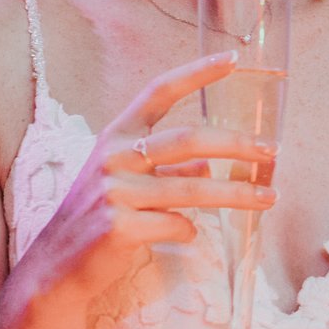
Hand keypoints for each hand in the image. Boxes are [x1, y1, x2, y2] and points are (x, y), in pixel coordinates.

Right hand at [14, 53, 278, 311]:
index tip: (234, 60)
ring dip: (238, 195)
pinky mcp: (119, 226)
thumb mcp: (126, 182)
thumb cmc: (96, 219)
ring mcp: (114, 191)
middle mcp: (114, 157)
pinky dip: (189, 231)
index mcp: (116, 136)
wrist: (56, 269)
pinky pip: (177, 225)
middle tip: (272, 150)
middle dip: (236, 144)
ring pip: (194, 189)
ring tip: (269, 198)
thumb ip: (165, 170)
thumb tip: (208, 166)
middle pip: (189, 140)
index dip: (196, 73)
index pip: (159, 92)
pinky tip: (186, 234)